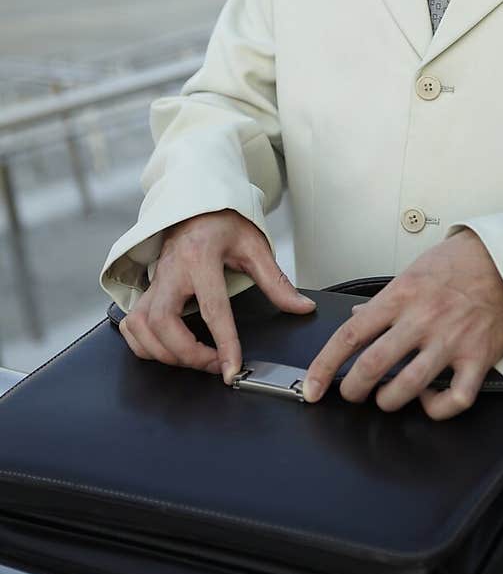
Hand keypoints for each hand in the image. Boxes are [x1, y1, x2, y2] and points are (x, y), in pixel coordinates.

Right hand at [118, 209, 314, 383]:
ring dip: (163, 352)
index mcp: (201, 257)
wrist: (196, 205)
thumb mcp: (255, 246)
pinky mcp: (146, 289)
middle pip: (163, 321)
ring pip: (140, 326)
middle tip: (212, 365)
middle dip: (185, 353)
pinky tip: (165, 350)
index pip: (212, 308)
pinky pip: (132, 325)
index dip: (223, 344)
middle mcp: (172, 270)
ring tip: (193, 361)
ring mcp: (155, 281)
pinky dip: (144, 345)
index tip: (231, 368)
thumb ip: (276, 281)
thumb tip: (301, 307)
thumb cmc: (223, 222)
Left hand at [303, 229, 502, 419]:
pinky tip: (430, 401)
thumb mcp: (414, 271)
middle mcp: (422, 320)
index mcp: (400, 296)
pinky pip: (455, 399)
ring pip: (405, 387)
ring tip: (385, 399)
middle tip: (350, 393)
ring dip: (387, 401)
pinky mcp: (477, 358)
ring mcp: (450, 341)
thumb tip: (358, 317)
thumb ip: (384, 300)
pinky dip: (437, 408)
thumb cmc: (463, 262)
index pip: (349, 336)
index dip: (324, 366)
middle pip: (371, 366)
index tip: (313, 385)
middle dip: (352, 389)